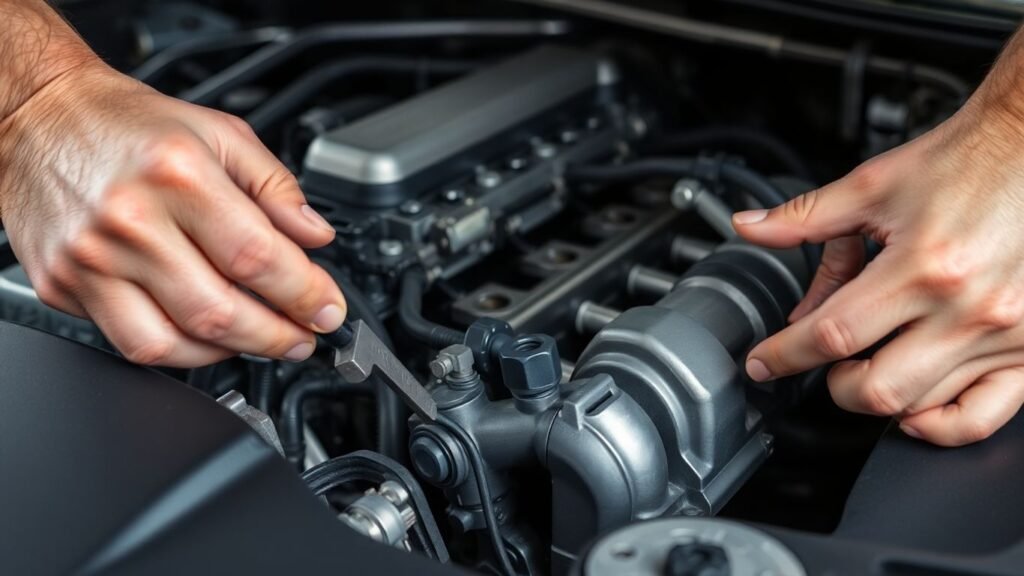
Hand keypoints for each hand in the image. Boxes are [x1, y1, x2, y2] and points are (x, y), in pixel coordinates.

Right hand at [0, 61, 345, 366]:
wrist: (42, 117)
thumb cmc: (129, 124)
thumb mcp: (220, 133)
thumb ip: (276, 186)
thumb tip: (316, 236)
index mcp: (176, 173)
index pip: (257, 256)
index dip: (305, 294)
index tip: (328, 309)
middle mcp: (129, 219)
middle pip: (219, 311)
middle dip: (277, 336)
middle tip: (304, 337)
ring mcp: (90, 259)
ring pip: (172, 343)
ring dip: (232, 353)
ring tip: (262, 340)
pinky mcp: (64, 285)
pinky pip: (131, 342)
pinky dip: (180, 352)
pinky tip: (207, 338)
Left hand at [733, 95, 1023, 446]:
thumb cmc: (966, 163)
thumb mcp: (874, 184)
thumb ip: (804, 217)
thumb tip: (749, 226)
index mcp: (923, 266)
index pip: (831, 334)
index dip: (784, 354)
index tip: (763, 362)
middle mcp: (967, 308)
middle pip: (875, 387)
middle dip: (831, 384)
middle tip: (820, 364)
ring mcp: (1005, 334)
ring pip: (921, 406)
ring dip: (878, 398)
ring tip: (865, 367)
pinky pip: (985, 415)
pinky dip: (941, 426)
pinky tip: (914, 410)